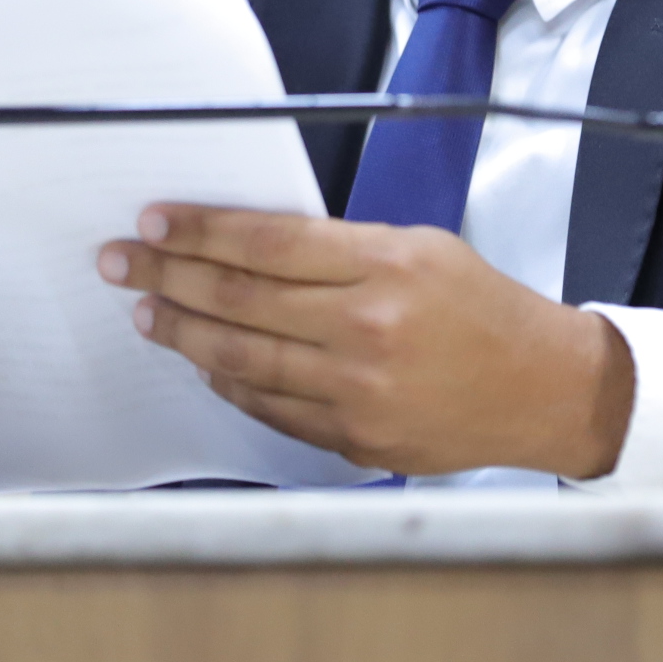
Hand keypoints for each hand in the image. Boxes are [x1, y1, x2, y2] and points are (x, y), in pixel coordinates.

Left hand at [97, 206, 634, 478]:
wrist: (542, 389)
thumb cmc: (485, 310)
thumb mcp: (421, 247)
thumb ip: (339, 249)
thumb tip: (248, 248)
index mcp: (385, 266)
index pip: (267, 242)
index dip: (200, 230)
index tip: (155, 222)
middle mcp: (368, 328)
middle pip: (239, 300)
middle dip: (167, 276)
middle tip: (121, 263)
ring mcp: (357, 391)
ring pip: (242, 359)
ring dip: (184, 333)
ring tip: (150, 312)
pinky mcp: (355, 439)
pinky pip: (271, 408)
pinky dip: (231, 383)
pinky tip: (206, 363)